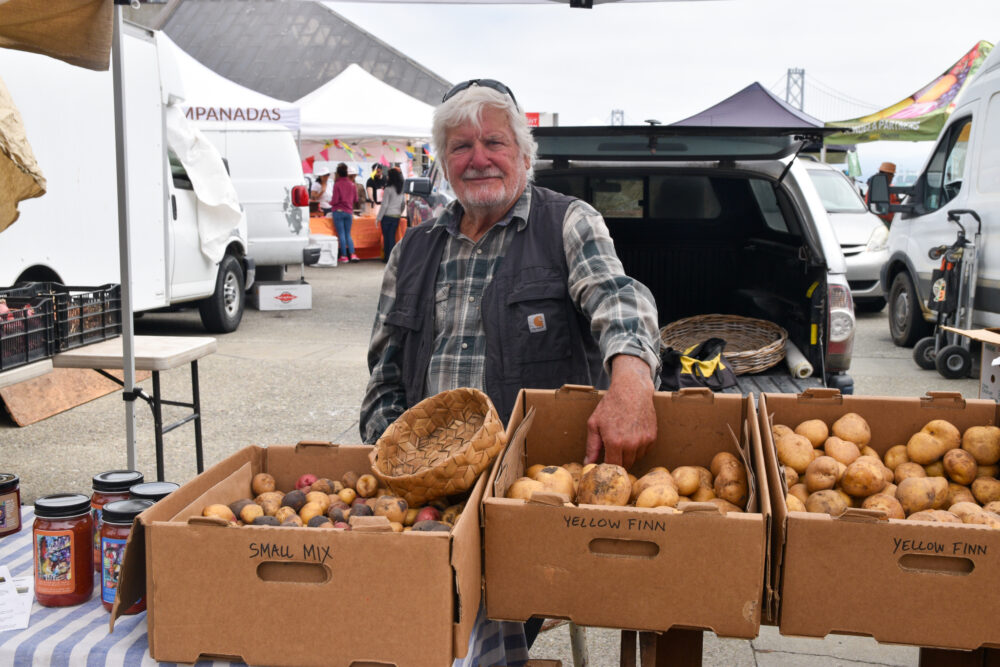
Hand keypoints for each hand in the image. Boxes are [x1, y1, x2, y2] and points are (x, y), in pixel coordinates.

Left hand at [585, 354, 655, 468]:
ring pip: (635, 459)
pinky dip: (638, 448)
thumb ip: (592, 446)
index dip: (607, 466)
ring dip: (629, 455)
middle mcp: (631, 444)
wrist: (632, 390)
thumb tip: (588, 463)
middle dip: (618, 461)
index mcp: (615, 442)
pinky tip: (632, 435)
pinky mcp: (652, 437)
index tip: (604, 462)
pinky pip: (644, 451)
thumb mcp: (594, 424)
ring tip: (622, 439)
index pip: (612, 466)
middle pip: (625, 465)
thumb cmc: (610, 405)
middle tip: (612, 450)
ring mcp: (644, 441)